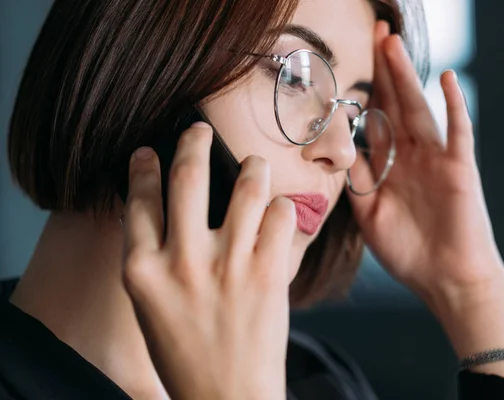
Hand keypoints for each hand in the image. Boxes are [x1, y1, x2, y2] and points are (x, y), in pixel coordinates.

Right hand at [121, 123, 295, 399]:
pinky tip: (277, 214)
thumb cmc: (186, 353)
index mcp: (142, 270)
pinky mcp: (270, 273)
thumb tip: (168, 205)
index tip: (150, 150)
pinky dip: (281, 207)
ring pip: (248, 184)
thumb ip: (154, 256)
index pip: (139, 197)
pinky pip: (281, 215)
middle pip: (188, 175)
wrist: (228, 396)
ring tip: (255, 165)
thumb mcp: (151, 305)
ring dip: (253, 166)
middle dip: (193, 140)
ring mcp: (229, 264)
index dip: (144, 166)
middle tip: (198, 129)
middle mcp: (183, 261)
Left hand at [348, 22, 503, 303]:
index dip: (362, 91)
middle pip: (395, 104)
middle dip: (383, 70)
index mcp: (391, 166)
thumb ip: (357, 183)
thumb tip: (338, 154)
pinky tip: (446, 79)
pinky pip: (458, 131)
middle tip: (374, 33)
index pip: (375, 120)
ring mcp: (437, 159)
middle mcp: (412, 156)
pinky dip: (454, 106)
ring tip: (392, 44)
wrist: (445, 279)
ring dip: (406, 76)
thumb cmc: (408, 252)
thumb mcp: (370, 215)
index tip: (348, 62)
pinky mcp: (460, 168)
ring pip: (419, 109)